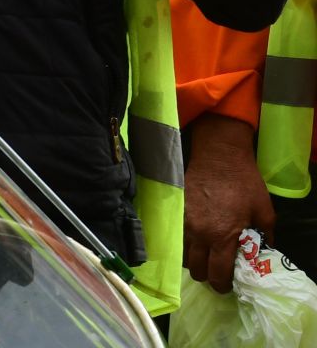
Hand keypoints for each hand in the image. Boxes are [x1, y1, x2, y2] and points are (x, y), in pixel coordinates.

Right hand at [185, 114, 274, 293]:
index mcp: (223, 237)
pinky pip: (177, 236)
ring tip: (206, 254)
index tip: (227, 285)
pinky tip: (195, 237)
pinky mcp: (176, 210)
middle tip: (216, 270)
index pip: (218, 274)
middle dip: (206, 275)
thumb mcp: (265, 212)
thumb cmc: (244, 183)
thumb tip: (262, 253)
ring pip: (183, 254)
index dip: (222, 285)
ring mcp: (184, 222)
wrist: (219, 157)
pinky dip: (186, 242)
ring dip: (194, 259)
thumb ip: (264, 237)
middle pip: (195, 269)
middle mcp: (199, 234)